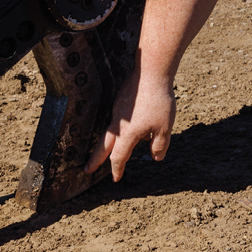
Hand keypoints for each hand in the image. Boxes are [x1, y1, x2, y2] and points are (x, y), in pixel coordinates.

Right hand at [85, 67, 176, 181]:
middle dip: (96, 159)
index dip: (117, 169)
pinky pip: (116, 121)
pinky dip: (117, 130)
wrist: (151, 73)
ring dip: (106, 144)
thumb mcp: (164, 128)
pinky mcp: (120, 101)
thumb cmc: (159, 101)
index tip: (115, 178)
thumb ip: (160, 145)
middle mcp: (118, 124)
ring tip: (106, 153)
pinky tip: (128, 128)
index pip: (119, 157)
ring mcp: (118, 111)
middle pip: (104, 146)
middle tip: (86, 169)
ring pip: (110, 132)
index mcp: (128, 134)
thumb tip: (156, 157)